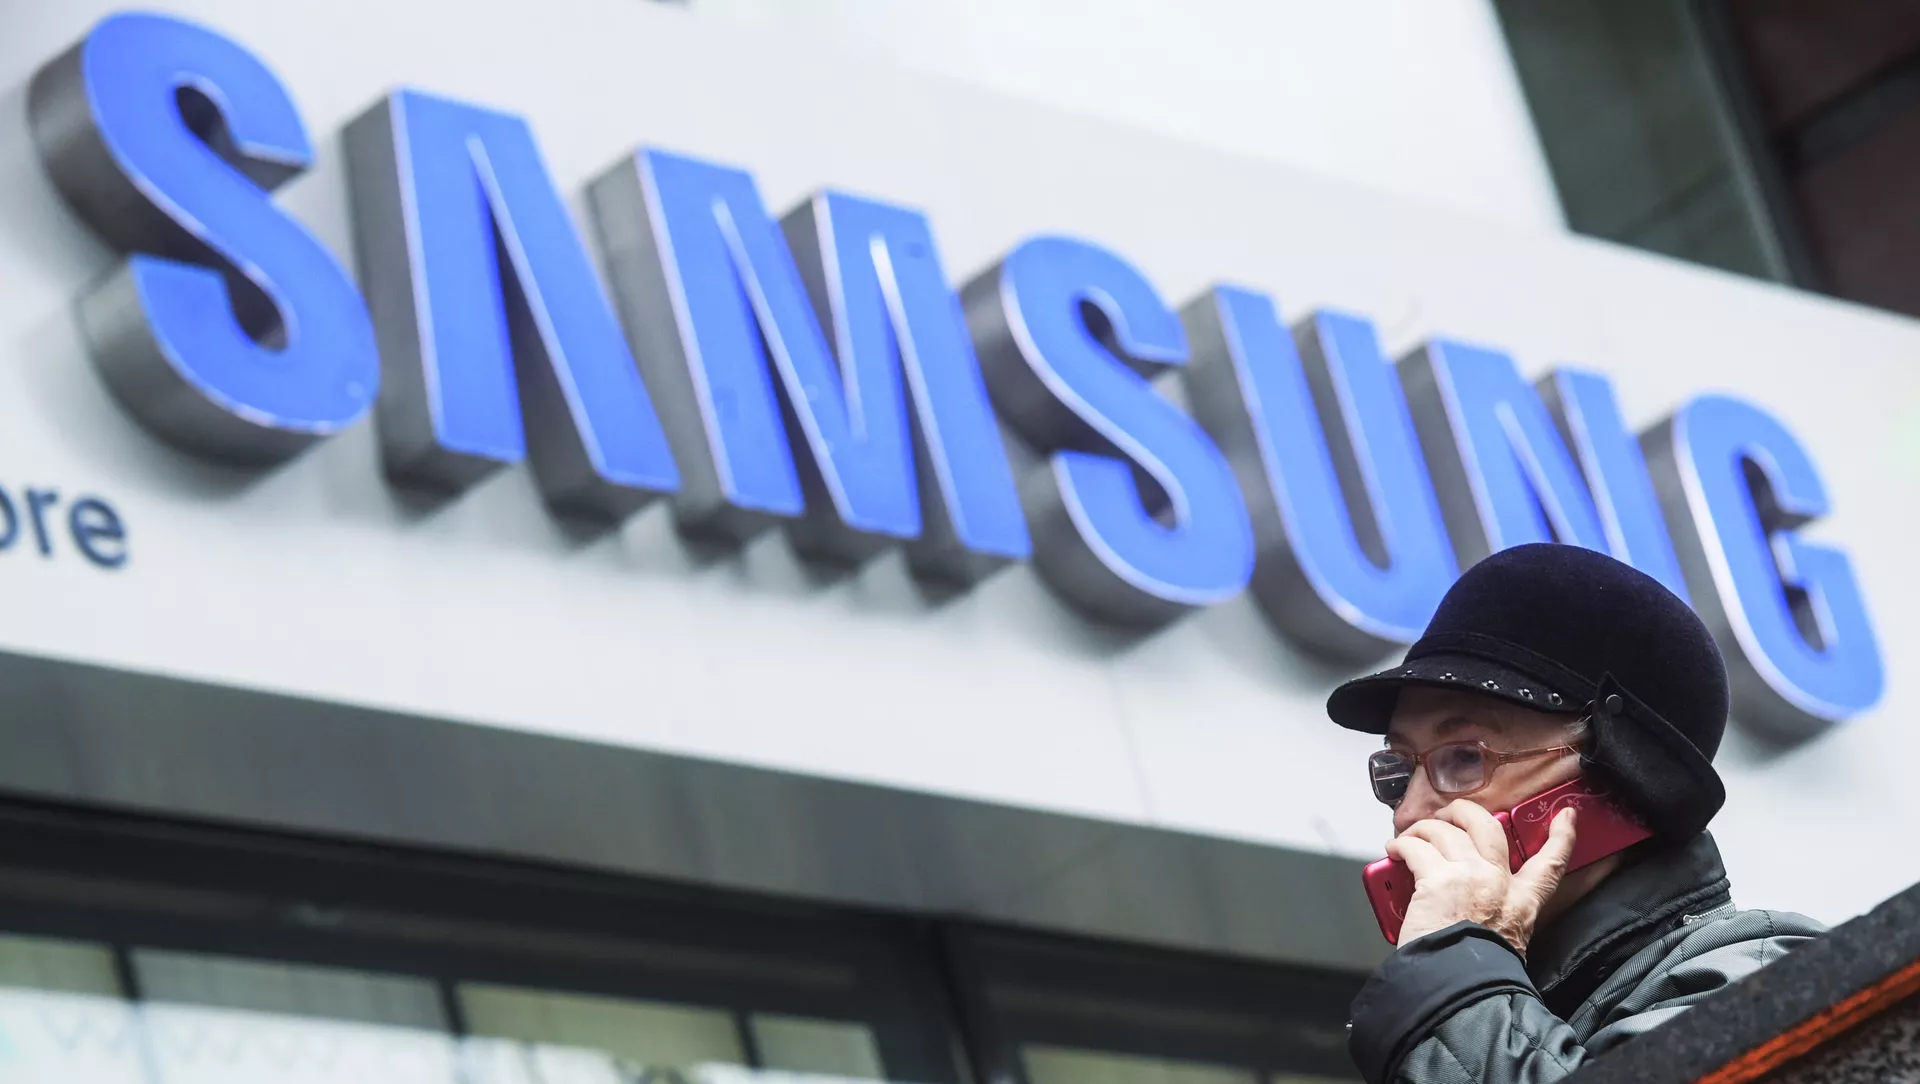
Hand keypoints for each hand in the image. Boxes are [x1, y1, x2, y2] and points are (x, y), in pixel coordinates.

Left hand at [1388, 800, 1577, 955]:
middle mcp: (1498, 882)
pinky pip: (1415, 847)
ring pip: (1444, 831)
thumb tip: (1473, 909)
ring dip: (1423, 828)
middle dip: (1464, 811)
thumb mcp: (1506, 943)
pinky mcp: (1436, 879)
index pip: (1550, 863)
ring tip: (1409, 837)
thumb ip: (1499, 918)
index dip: (1561, 836)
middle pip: (1486, 825)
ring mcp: (1468, 875)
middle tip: (1449, 814)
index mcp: (1522, 903)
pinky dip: (1401, 844)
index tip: (1566, 816)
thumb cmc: (1474, 973)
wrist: (1459, 987)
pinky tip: (1394, 850)